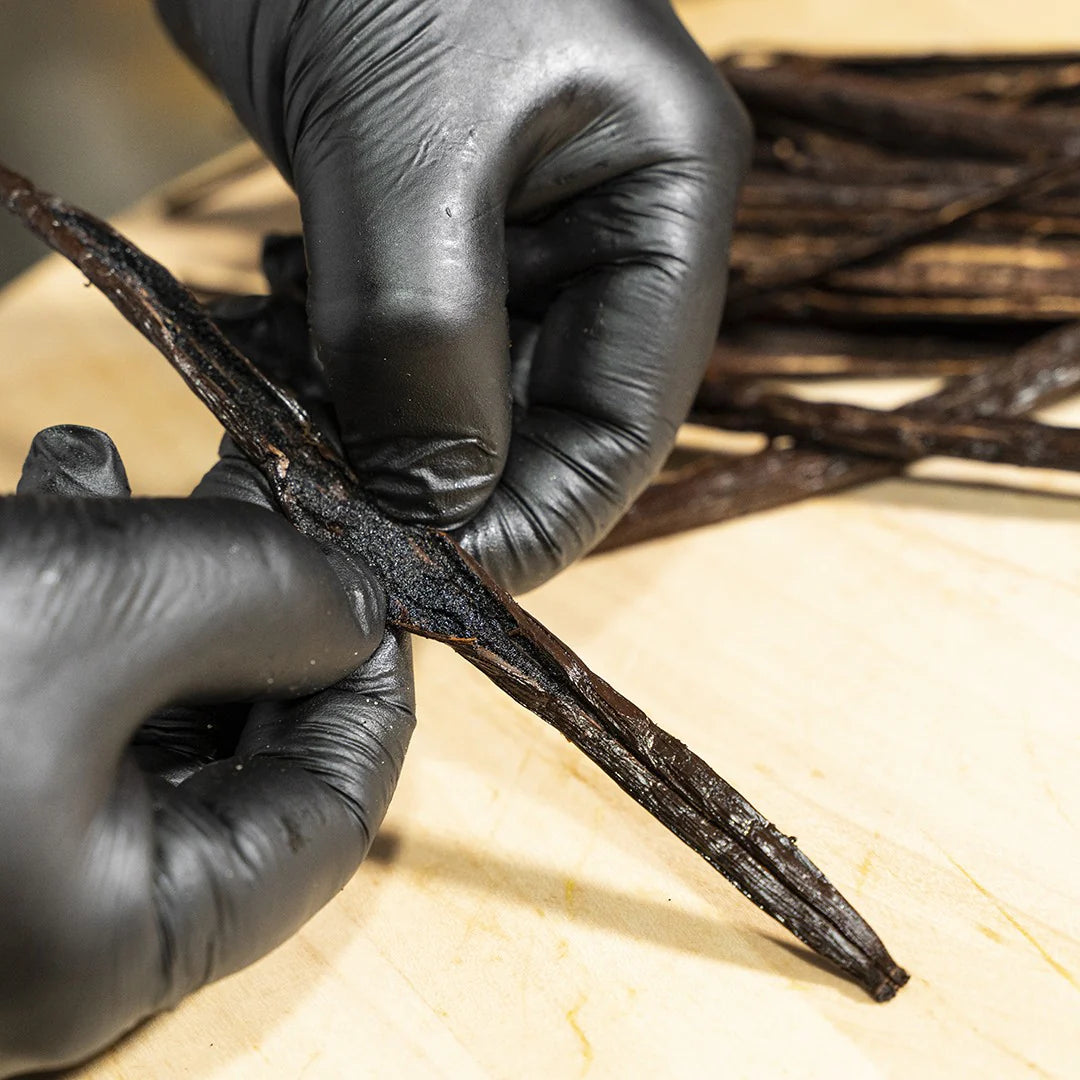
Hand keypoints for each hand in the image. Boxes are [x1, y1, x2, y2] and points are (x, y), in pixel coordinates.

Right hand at [0, 427, 413, 1076]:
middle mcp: (61, 918)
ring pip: (135, 706)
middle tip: (279, 503)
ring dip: (160, 581)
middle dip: (261, 613)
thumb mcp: (97, 608)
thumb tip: (357, 602)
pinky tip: (60, 482)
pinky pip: (43, 688)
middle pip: (235, 755)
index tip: (384, 585)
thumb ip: (264, 598)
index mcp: (129, 931)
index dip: (372, 687)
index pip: (328, 815)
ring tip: (167, 473)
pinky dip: (67, 589)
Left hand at [156, 0, 749, 591]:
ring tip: (311, 482)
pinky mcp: (422, 231)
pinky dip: (347, 397)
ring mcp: (509, 235)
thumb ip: (425, 334)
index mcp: (662, 196)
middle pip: (550, 420)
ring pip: (468, 398)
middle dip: (459, 491)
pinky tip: (291, 410)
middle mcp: (600, 230)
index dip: (547, 516)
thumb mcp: (411, 141)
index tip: (455, 581)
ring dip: (392, 452)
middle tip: (363, 547)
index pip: (629, 414)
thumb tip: (432, 505)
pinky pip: (400, 355)